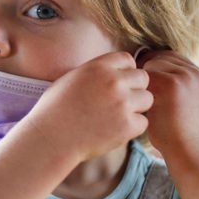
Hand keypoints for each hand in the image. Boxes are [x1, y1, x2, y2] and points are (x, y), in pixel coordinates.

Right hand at [25, 51, 152, 161]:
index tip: (116, 84)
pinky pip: (143, 122)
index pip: (128, 60)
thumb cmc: (54, 110)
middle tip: (120, 103)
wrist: (50, 138)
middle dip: (134, 89)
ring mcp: (122, 104)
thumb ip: (95, 72)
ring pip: (147, 99)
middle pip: (143, 78)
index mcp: (99, 67)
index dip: (124, 72)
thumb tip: (112, 71)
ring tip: (118, 117)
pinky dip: (132, 128)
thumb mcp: (70, 79)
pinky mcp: (127, 126)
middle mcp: (114, 82)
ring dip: (136, 108)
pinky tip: (115, 130)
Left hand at [139, 50, 198, 157]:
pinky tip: (134, 99)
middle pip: (161, 57)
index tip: (139, 76)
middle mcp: (194, 73)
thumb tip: (151, 78)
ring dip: (141, 77)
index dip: (154, 64)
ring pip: (151, 64)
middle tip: (131, 81)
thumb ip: (175, 88)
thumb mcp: (185, 105)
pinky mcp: (172, 83)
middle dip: (145, 67)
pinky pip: (145, 75)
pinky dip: (137, 85)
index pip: (172, 58)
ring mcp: (184, 77)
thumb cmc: (180, 133)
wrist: (187, 149)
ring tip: (135, 93)